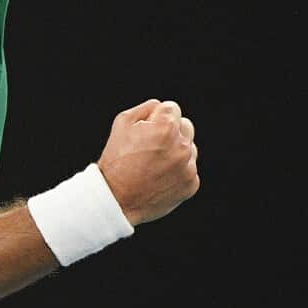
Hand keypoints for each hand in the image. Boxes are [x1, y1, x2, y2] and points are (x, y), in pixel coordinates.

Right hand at [96, 99, 199, 225]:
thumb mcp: (122, 123)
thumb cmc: (116, 159)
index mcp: (166, 127)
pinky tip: (160, 177)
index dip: (156, 117)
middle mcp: (182, 146)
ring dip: (176, 151)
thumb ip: (147, 108)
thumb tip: (161, 107)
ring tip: (154, 164)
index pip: (172, 108)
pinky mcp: (191, 184)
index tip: (146, 130)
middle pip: (185, 126)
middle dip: (171, 131)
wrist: (116, 199)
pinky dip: (178, 172)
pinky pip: (188, 169)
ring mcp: (188, 167)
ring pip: (189, 148)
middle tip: (152, 146)